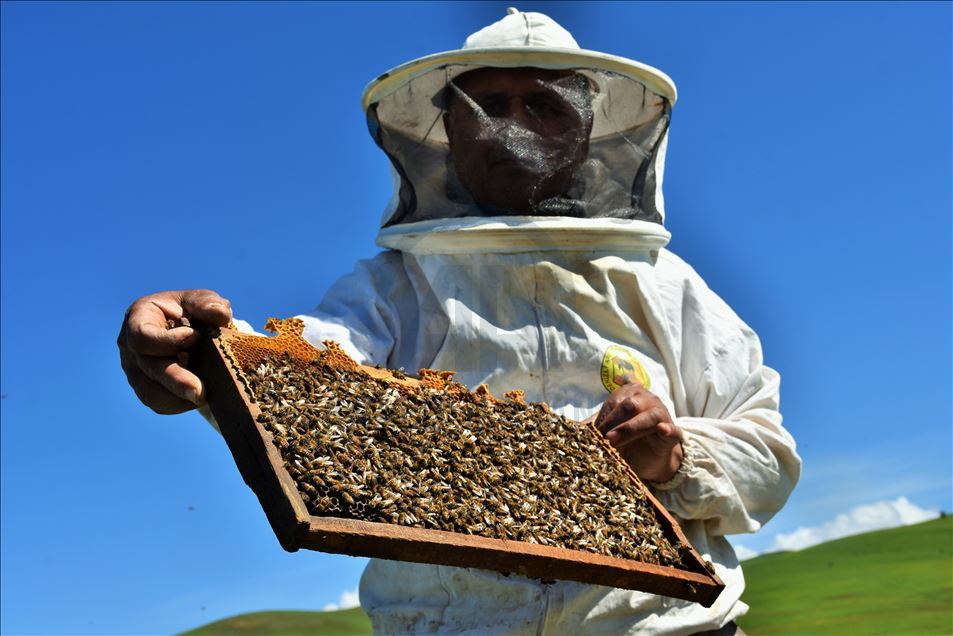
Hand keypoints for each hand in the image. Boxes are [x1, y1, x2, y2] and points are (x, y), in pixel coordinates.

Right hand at [118, 290, 231, 413]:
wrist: (190, 328)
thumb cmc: (190, 310)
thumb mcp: (198, 299)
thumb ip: (207, 303)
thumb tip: (220, 315)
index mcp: (138, 319)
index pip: (142, 336)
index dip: (167, 341)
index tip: (195, 337)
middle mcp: (131, 348)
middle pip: (148, 368)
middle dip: (176, 381)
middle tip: (201, 393)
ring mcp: (135, 372)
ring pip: (149, 393)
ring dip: (177, 399)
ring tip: (203, 399)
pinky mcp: (147, 389)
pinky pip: (158, 405)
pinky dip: (179, 405)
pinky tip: (198, 399)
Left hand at [588, 382, 682, 482]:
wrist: (649, 459)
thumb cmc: (625, 441)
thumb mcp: (607, 433)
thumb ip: (592, 428)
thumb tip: (567, 428)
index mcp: (630, 395)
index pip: (614, 401)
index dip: (602, 418)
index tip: (591, 434)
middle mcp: (647, 400)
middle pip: (630, 405)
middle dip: (613, 421)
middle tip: (601, 438)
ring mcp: (662, 415)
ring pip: (649, 416)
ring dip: (630, 428)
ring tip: (613, 440)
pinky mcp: (673, 434)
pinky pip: (673, 430)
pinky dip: (668, 430)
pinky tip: (663, 430)